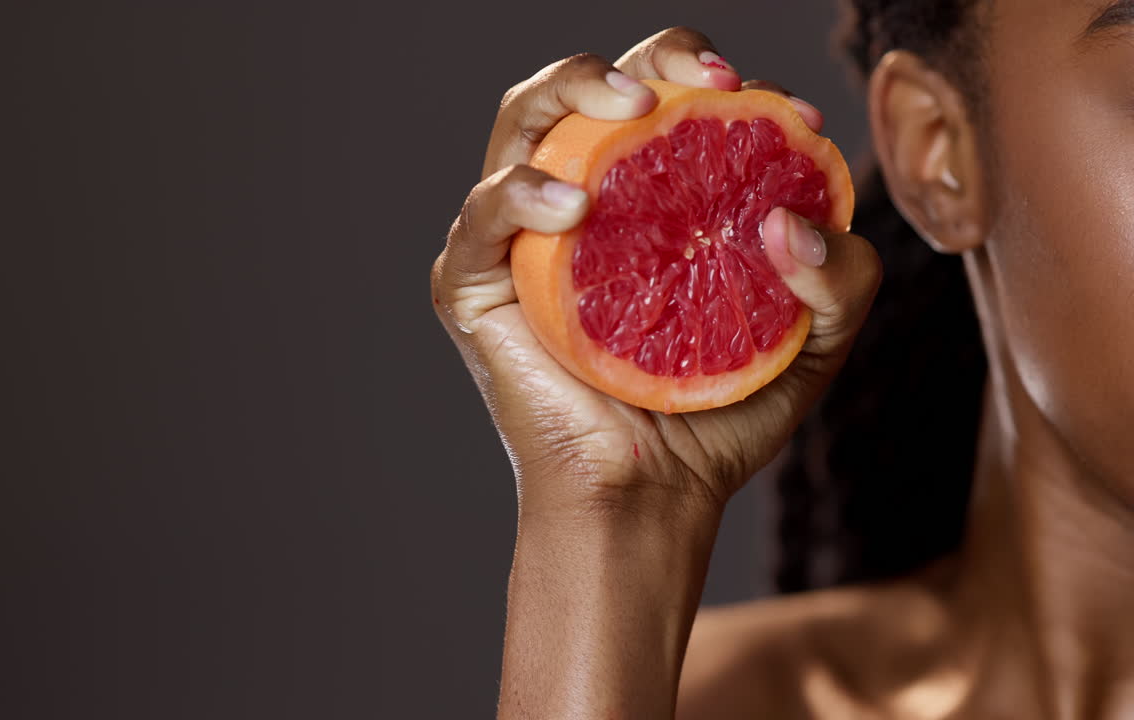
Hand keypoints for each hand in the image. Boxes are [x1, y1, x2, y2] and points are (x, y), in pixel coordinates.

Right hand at [431, 27, 881, 523]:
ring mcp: (520, 241)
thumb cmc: (718, 418)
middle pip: (589, 87)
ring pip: (522, 122)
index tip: (790, 111)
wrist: (652, 498)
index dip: (720, 77)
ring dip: (574, 89)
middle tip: (709, 78)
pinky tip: (570, 208)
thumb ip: (842, 275)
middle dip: (647, 57)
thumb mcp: (813, 340)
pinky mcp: (474, 285)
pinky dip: (519, 194)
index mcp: (645, 201)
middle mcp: (578, 204)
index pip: (666, 100)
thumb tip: (792, 215)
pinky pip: (481, 216)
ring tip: (636, 107)